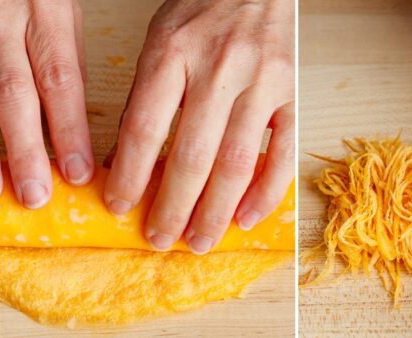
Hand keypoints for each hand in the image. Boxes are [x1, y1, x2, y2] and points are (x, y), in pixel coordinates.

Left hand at [104, 0, 293, 253]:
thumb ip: (143, 99)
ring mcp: (262, 82)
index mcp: (173, 53)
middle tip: (159, 240)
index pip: (146, 128)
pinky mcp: (293, 92)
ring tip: (198, 241)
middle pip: (192, 155)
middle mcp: (219, 69)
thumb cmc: (202, 11)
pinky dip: (265, 191)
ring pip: (236, 162)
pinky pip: (282, 152)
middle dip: (173, 207)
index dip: (131, 175)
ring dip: (215, 210)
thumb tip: (123, 165)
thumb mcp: (159, 41)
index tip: (119, 207)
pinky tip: (244, 218)